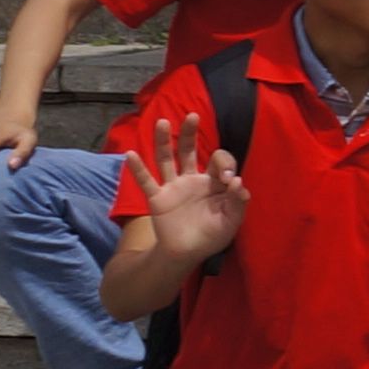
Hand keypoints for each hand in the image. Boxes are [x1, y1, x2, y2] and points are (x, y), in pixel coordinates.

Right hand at [134, 115, 249, 267]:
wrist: (187, 253)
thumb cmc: (212, 235)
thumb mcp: (232, 221)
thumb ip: (238, 202)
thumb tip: (238, 182)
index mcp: (213, 183)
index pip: (219, 161)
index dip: (224, 164)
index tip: (227, 180)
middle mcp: (192, 179)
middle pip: (189, 151)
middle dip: (190, 133)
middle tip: (192, 115)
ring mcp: (173, 187)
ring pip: (166, 159)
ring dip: (164, 141)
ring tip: (162, 122)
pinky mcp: (157, 198)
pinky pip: (147, 181)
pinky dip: (138, 169)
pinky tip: (131, 154)